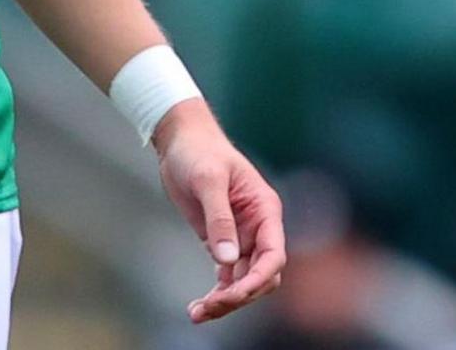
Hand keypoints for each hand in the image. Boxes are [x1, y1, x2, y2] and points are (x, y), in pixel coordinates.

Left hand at [154, 100, 286, 323]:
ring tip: (196, 313)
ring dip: (226, 301)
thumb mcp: (208, 181)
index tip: (234, 295)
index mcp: (265, 210)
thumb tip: (227, 260)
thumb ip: (219, 220)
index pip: (274, 254)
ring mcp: (241, 237)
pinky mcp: (222, 242)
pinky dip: (217, 294)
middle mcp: (258, 227)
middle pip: (262, 275)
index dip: (259, 279)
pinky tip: (198, 306)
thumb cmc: (199, 152)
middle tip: (207, 308)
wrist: (181, 142)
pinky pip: (228, 277)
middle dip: (240, 295)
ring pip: (244, 280)